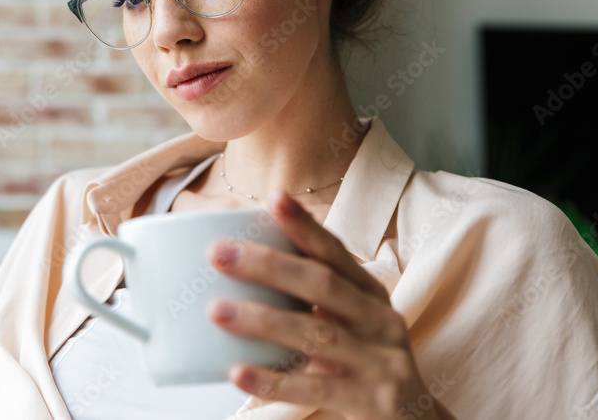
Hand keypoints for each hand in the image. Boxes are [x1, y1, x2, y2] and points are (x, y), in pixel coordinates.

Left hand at [205, 190, 450, 419]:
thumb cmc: (368, 364)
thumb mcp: (354, 323)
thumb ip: (315, 299)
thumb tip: (246, 264)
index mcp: (371, 295)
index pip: (335, 253)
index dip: (305, 225)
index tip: (273, 197)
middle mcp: (380, 321)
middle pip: (322, 285)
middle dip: (268, 265)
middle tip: (219, 254)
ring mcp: (379, 362)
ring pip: (315, 333)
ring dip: (262, 320)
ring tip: (217, 311)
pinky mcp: (370, 401)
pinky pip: (313, 389)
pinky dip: (272, 380)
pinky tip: (238, 372)